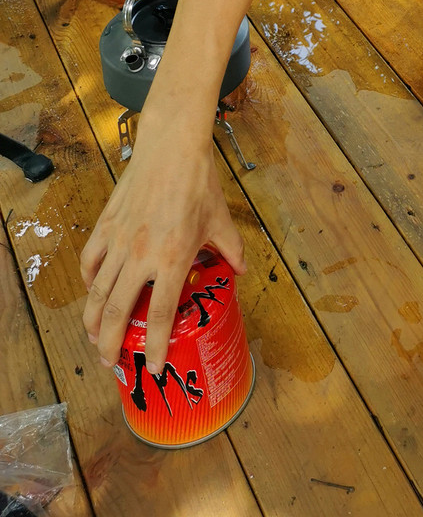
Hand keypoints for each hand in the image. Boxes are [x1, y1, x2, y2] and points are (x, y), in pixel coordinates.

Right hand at [80, 128, 244, 372]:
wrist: (171, 148)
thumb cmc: (199, 183)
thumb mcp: (221, 220)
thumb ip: (231, 249)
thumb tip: (240, 271)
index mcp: (172, 259)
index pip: (157, 315)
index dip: (154, 347)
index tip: (153, 368)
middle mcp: (140, 256)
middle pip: (116, 313)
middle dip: (109, 345)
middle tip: (110, 362)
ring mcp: (119, 241)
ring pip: (96, 293)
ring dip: (92, 322)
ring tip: (94, 339)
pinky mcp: (105, 226)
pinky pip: (90, 263)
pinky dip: (88, 283)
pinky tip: (93, 293)